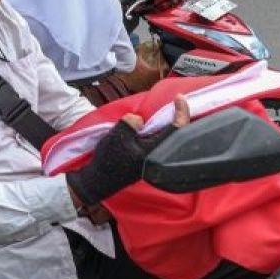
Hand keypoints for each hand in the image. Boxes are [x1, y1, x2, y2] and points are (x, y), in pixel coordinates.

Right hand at [67, 96, 189, 205]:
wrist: (97, 180)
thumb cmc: (107, 159)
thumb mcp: (117, 135)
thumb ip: (131, 122)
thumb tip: (140, 120)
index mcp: (155, 150)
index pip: (176, 128)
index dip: (181, 111)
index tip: (179, 97)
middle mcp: (159, 157)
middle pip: (175, 134)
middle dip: (176, 117)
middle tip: (175, 103)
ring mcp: (153, 161)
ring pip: (165, 138)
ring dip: (164, 125)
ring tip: (161, 114)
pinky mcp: (147, 162)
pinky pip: (157, 143)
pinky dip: (156, 133)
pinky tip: (148, 128)